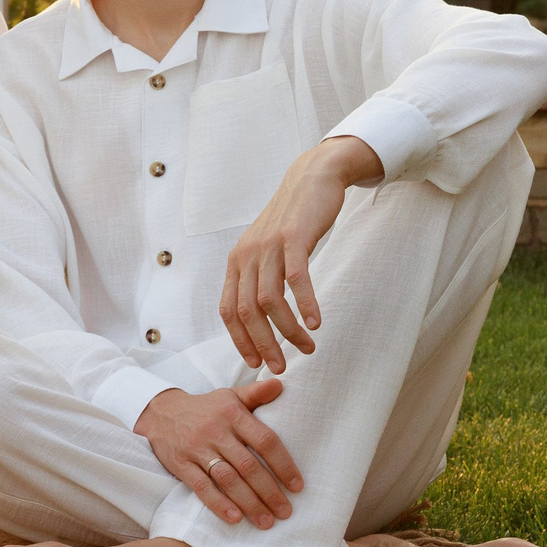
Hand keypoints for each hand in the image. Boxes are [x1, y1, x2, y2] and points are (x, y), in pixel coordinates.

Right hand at [135, 378, 299, 528]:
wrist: (159, 412)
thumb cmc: (204, 408)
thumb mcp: (228, 396)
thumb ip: (256, 394)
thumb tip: (281, 383)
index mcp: (232, 414)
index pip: (264, 440)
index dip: (283, 465)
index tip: (297, 486)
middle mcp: (215, 431)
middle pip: (248, 465)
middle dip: (269, 492)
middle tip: (285, 512)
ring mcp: (196, 449)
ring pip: (227, 479)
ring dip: (249, 502)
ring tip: (266, 521)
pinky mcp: (180, 464)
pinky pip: (201, 486)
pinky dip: (218, 503)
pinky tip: (234, 518)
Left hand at [221, 136, 381, 373]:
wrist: (311, 179)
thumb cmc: (292, 221)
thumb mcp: (267, 250)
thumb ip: (260, 277)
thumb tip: (261, 315)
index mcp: (237, 263)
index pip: (229, 310)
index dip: (240, 340)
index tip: (256, 362)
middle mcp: (247, 256)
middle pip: (247, 312)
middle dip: (263, 344)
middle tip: (280, 367)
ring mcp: (269, 247)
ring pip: (270, 301)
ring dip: (288, 330)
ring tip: (307, 347)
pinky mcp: (294, 238)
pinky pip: (296, 279)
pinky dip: (305, 305)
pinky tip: (316, 322)